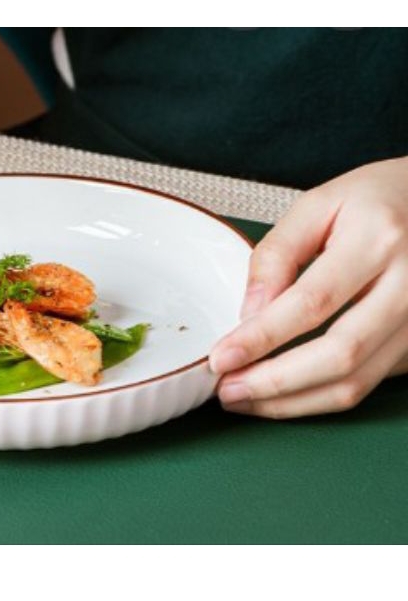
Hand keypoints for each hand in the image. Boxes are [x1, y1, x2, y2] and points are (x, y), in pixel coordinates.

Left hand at [210, 156, 407, 418]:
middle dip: (275, 381)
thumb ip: (277, 255)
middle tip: (226, 390)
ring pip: (358, 382)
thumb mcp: (318, 205)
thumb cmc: (376, 199)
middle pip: (340, 354)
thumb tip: (248, 315)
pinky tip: (282, 394)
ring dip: (294, 401)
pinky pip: (368, 383)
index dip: (262, 337)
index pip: (312, 302)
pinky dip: (320, 397)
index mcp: (379, 240)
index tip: (221, 357)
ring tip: (244, 398)